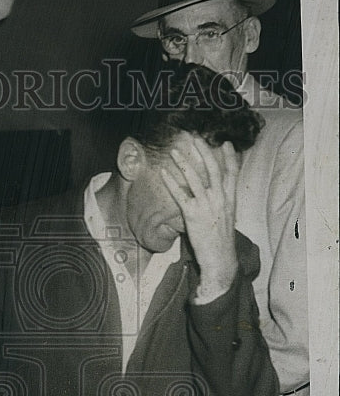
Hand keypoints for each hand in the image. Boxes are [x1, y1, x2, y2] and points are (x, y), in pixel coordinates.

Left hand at [162, 136, 238, 298]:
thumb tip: (215, 193)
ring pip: (196, 178)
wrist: (220, 258)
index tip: (225, 143)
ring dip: (184, 162)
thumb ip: (222, 202)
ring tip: (175, 151)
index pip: (232, 172)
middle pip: (213, 169)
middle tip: (196, 138)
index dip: (229, 157)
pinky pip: (180, 194)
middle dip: (204, 151)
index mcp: (231, 199)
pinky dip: (171, 182)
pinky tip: (164, 172)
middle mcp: (220, 198)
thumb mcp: (227, 217)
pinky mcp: (193, 214)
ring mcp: (207, 205)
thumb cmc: (221, 240)